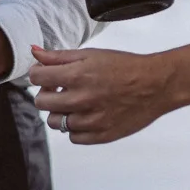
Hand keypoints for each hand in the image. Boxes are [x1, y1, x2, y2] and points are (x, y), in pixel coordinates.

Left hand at [28, 44, 173, 143]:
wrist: (156, 85)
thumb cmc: (124, 66)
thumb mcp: (90, 55)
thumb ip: (58, 56)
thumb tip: (34, 51)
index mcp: (77, 76)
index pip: (35, 77)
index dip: (39, 74)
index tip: (47, 74)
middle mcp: (81, 100)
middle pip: (41, 102)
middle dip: (46, 93)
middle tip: (60, 88)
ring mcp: (91, 120)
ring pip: (55, 122)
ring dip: (60, 112)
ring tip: (75, 102)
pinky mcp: (101, 135)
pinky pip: (73, 137)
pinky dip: (76, 127)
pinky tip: (87, 114)